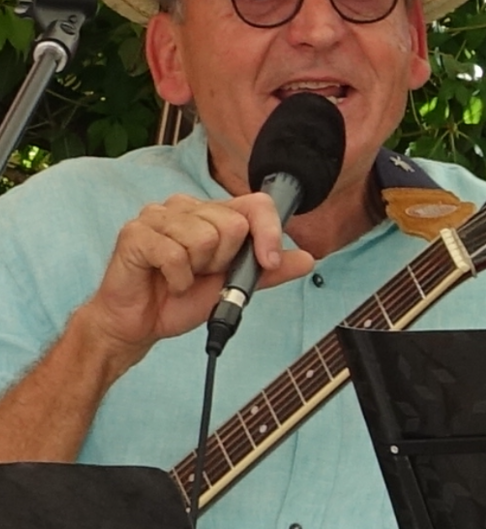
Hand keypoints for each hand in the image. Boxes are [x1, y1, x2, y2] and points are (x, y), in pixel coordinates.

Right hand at [83, 193, 313, 369]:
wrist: (137, 325)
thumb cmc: (179, 300)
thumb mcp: (232, 288)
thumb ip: (266, 271)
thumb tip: (306, 259)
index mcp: (211, 213)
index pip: (255, 203)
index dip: (268, 231)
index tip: (269, 260)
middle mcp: (185, 206)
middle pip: (232, 225)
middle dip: (222, 261)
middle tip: (200, 273)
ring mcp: (158, 215)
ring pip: (203, 238)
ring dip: (195, 272)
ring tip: (180, 277)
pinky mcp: (136, 232)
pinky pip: (174, 255)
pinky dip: (176, 280)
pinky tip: (165, 282)